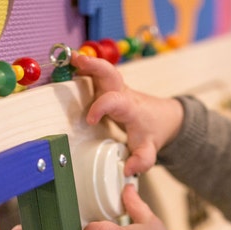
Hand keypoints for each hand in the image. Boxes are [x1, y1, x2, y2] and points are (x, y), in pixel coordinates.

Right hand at [71, 53, 183, 176]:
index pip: (114, 101)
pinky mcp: (109, 87)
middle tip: (76, 60)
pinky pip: (97, 73)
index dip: (100, 107)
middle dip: (94, 65)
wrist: (163, 117)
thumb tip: (127, 170)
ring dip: (86, 62)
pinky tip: (70, 64)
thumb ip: (142, 160)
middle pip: (110, 73)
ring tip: (67, 57)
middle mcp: (122, 93)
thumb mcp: (150, 149)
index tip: (89, 120)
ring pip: (102, 69)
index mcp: (130, 107)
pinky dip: (84, 67)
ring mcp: (115, 88)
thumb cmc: (153, 131)